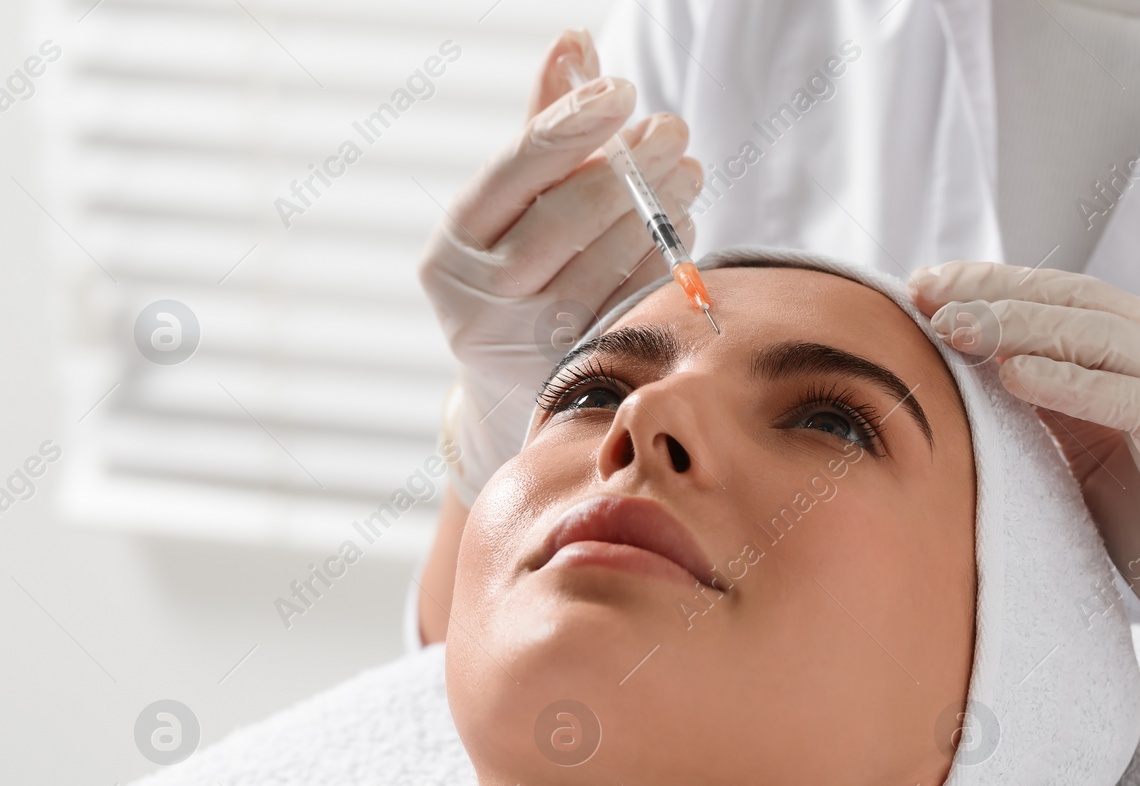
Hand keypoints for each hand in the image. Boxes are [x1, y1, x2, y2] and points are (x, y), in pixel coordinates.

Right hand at [419, 29, 702, 505]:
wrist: (511, 389)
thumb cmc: (518, 274)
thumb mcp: (514, 210)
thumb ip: (544, 130)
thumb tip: (575, 42)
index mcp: (452, 249)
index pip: (516, 170)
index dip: (572, 124)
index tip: (622, 90)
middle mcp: (478, 301)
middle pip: (566, 216)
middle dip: (629, 166)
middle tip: (673, 130)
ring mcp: (526, 346)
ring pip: (605, 262)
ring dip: (656, 208)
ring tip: (687, 172)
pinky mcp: (576, 374)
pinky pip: (632, 304)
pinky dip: (662, 259)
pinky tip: (681, 226)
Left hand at [909, 261, 1139, 785]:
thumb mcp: (1082, 464)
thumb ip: (1043, 414)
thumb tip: (958, 376)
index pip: (1067, 299)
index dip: (996, 284)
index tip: (922, 286)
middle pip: (1084, 301)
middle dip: (1000, 293)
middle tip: (929, 297)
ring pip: (1110, 336)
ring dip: (1025, 327)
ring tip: (959, 329)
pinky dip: (1078, 384)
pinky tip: (1017, 376)